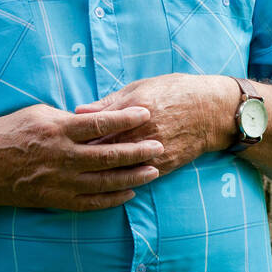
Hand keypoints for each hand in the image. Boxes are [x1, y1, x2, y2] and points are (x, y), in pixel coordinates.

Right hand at [0, 102, 165, 211]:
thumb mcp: (37, 115)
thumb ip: (68, 118)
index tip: (145, 113)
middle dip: (137, 150)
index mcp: (58, 130)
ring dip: (131, 176)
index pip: (99, 123)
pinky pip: (90, 202)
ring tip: (153, 171)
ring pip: (104, 181)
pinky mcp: (56, 199)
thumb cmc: (7, 134)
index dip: (125, 118)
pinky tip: (128, 193)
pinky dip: (111, 199)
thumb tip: (94, 117)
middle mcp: (62, 157)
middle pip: (108, 155)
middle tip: (159, 145)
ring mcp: (60, 181)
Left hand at [73, 74, 238, 176]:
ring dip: (98, 174)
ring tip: (79, 176)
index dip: (75, 139)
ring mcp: (152, 152)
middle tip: (62, 164)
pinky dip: (120, 182)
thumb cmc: (174, 91)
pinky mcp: (163, 165)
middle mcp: (141, 133)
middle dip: (82, 160)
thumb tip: (78, 111)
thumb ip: (108, 103)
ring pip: (118, 170)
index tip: (60, 144)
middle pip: (102, 152)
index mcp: (132, 110)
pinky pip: (136, 178)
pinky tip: (105, 184)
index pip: (96, 130)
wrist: (211, 109)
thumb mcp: (140, 87)